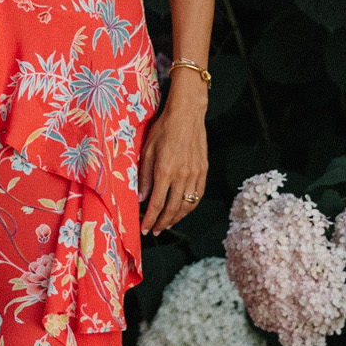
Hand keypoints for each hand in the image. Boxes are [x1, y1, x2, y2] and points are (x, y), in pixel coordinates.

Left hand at [139, 89, 207, 235]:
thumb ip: (144, 176)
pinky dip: (190, 206)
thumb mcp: (147, 151)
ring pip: (187, 205)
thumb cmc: (163, 129)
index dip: (150, 220)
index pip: (156, 204)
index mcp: (165, 171)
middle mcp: (182, 176)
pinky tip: (183, 210)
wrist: (186, 115)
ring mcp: (195, 174)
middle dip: (162, 223)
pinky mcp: (204, 170)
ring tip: (168, 223)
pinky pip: (198, 195)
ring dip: (177, 218)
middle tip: (155, 231)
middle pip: (172, 209)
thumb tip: (141, 198)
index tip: (144, 229)